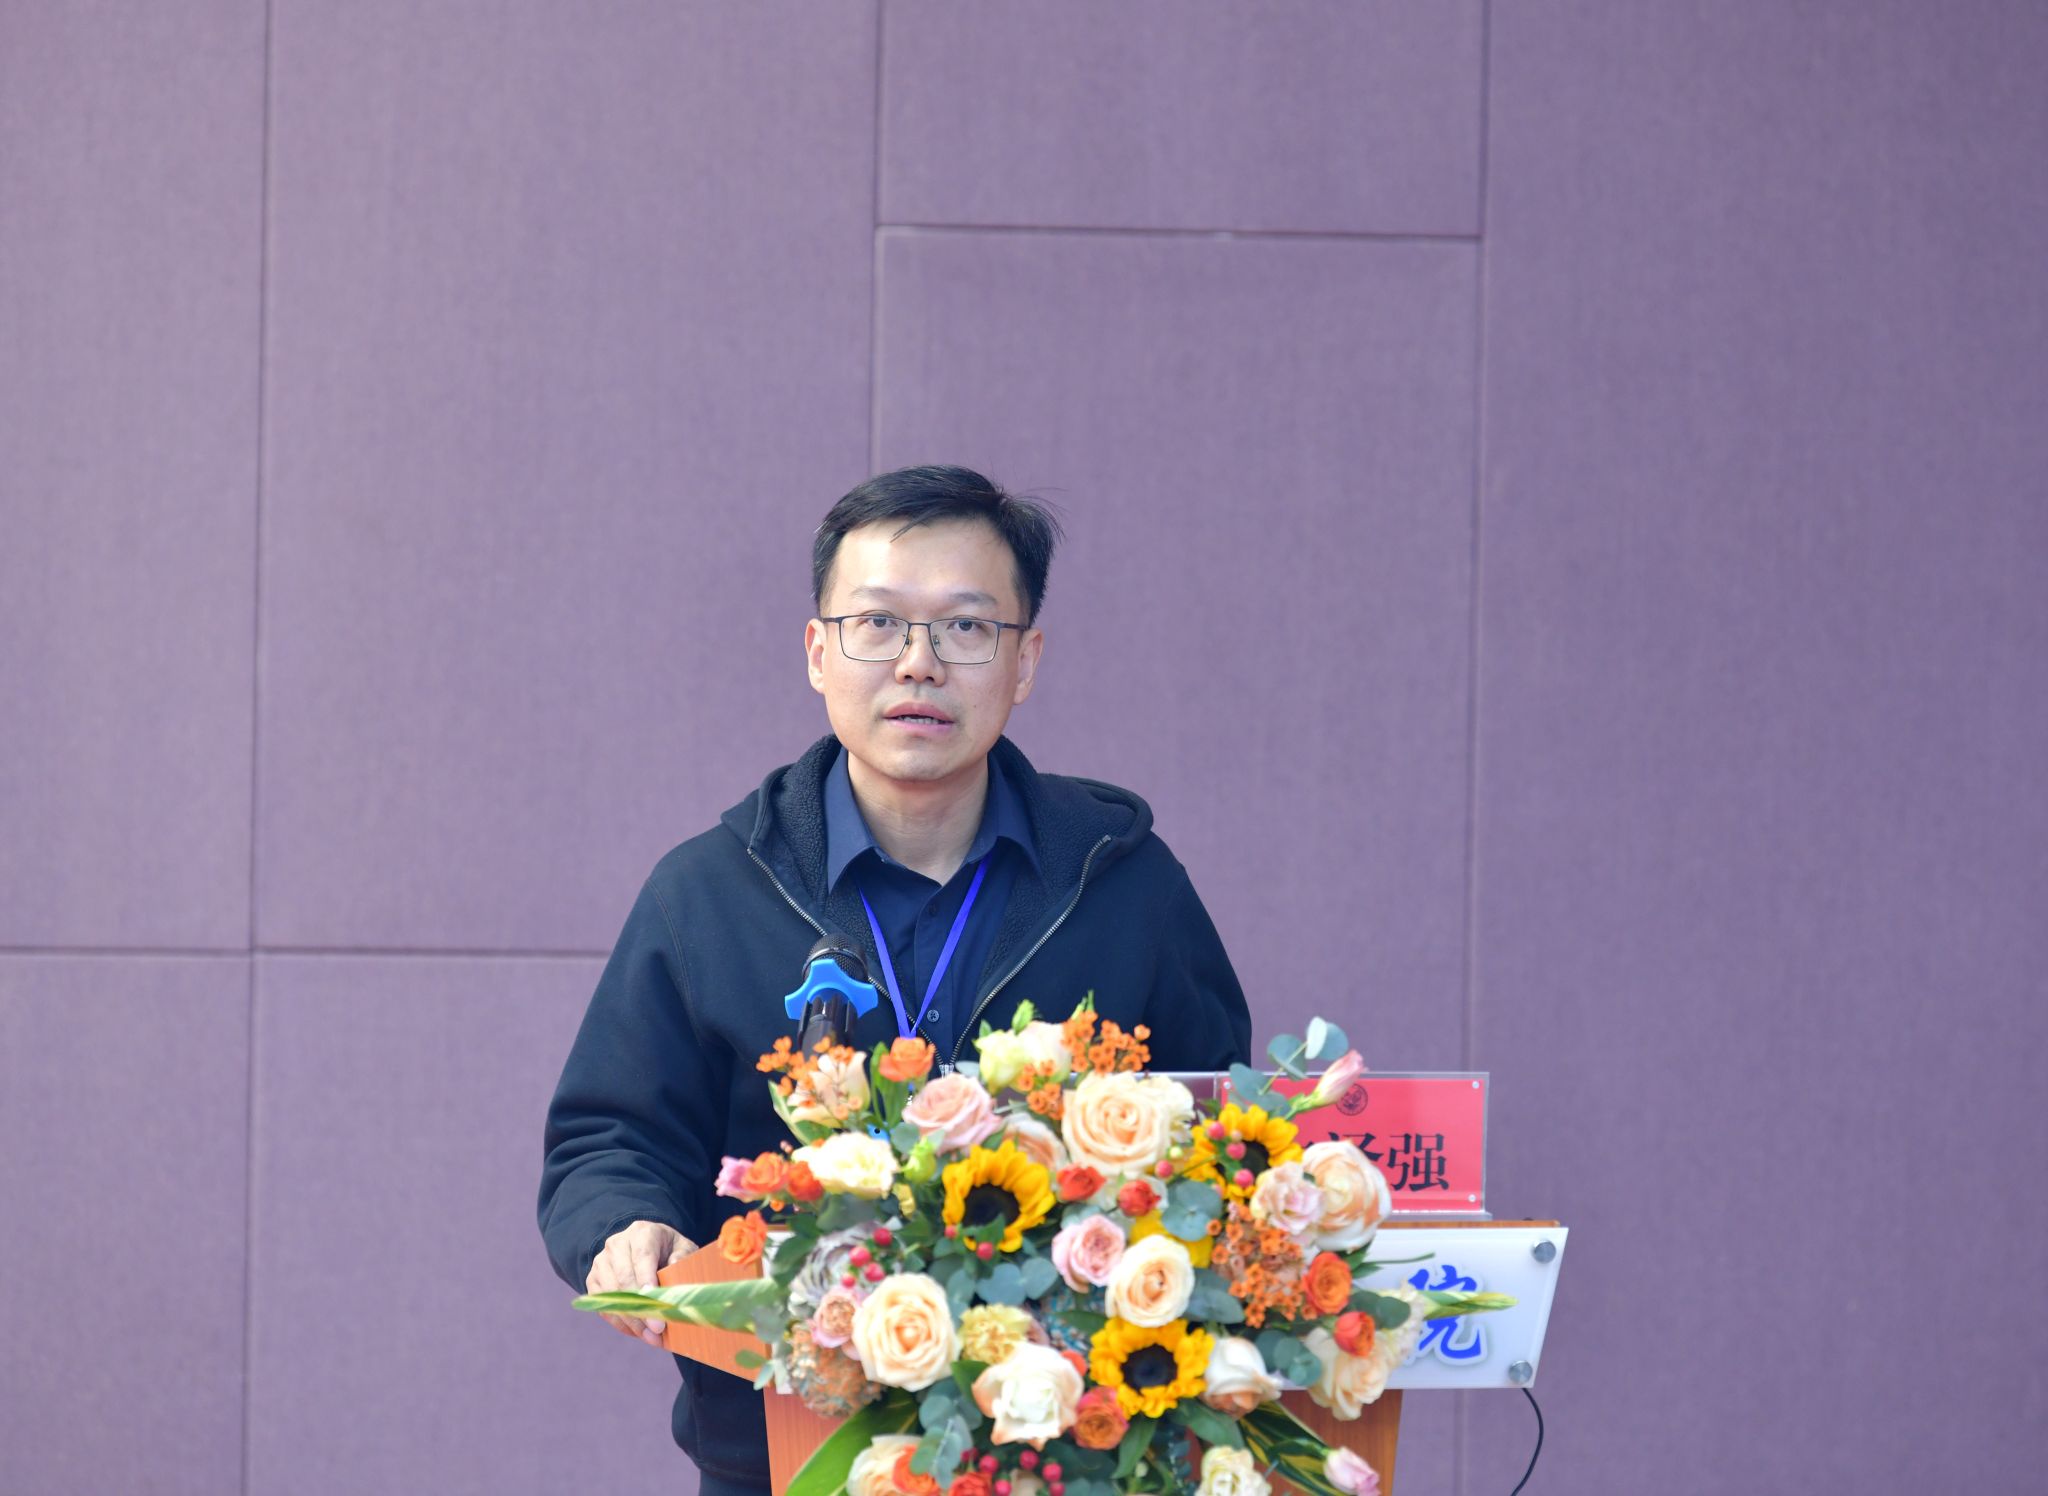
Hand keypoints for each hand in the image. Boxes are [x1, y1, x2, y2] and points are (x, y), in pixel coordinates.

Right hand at [586, 1220, 697, 1346]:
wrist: (647, 1248)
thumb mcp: (683, 1249)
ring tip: (651, 1337)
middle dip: (641, 1308)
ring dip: (632, 1320)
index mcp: (641, 1233)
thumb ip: (683, 1256)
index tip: (656, 1303)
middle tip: (658, 1329)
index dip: (647, 1281)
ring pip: (611, 1295)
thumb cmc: (669, 1251)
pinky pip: (603, 1306)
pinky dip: (621, 1323)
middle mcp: (616, 1244)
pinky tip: (638, 1332)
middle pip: (624, 1279)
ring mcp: (601, 1262)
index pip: (642, 1257)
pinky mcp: (593, 1280)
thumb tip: (674, 1267)